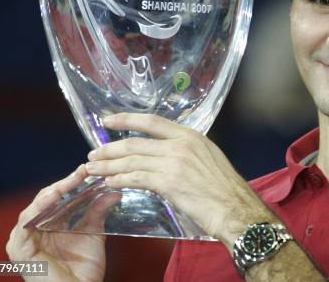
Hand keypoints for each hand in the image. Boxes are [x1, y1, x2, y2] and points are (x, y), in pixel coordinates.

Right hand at [6, 165, 114, 281]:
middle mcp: (36, 229)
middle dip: (65, 184)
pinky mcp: (20, 250)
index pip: (58, 196)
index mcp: (50, 223)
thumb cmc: (84, 269)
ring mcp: (25, 239)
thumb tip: (114, 192)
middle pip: (46, 199)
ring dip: (51, 193)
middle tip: (82, 172)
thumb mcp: (93, 233)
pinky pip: (26, 226)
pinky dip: (38, 210)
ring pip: (35, 208)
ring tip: (68, 182)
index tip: (88, 169)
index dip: (72, 182)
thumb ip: (99, 212)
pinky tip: (52, 199)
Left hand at [85, 113, 272, 244]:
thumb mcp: (208, 158)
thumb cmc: (225, 188)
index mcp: (191, 136)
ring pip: (132, 160)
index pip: (152, 121)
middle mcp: (180, 145)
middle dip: (109, 148)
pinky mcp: (169, 183)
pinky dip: (119, 180)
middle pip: (136, 143)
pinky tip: (109, 183)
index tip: (107, 120)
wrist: (235, 208)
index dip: (126, 119)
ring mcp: (174, 163)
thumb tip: (164, 153)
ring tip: (94, 169)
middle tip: (93, 154)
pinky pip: (136, 178)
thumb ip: (186, 152)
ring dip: (108, 166)